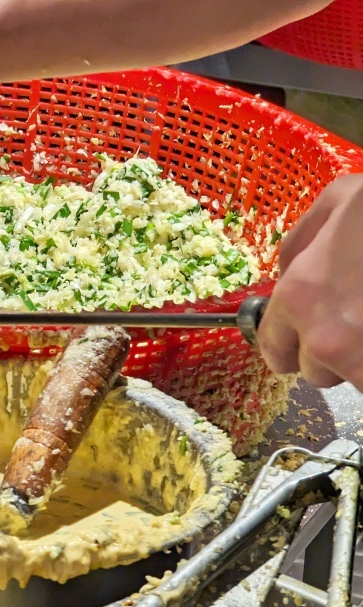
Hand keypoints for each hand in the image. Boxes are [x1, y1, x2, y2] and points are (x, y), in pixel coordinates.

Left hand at [257, 174, 362, 388]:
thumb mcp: (337, 201)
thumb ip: (300, 246)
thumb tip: (287, 275)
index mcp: (300, 297)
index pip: (274, 351)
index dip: (291, 344)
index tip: (308, 337)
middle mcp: (326, 338)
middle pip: (316, 374)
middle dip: (334, 355)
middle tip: (360, 321)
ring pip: (356, 381)